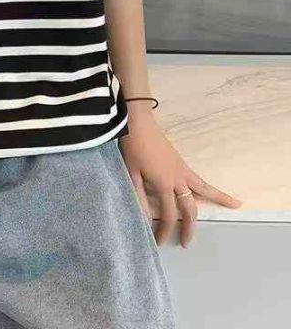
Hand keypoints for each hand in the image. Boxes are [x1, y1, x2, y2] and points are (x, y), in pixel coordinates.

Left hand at [118, 102, 242, 247]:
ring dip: (217, 200)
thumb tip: (145, 217)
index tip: (159, 242)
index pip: (167, 214)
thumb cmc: (131, 147)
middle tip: (186, 243)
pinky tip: (215, 191)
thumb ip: (138, 195)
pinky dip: (210, 187)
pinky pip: (199, 179)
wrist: (138, 123)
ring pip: (203, 190)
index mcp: (163, 184)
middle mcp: (177, 179)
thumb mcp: (130, 172)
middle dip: (189, 227)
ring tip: (236, 206)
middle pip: (189, 208)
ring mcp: (182, 170)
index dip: (164, 230)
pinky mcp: (181, 163)